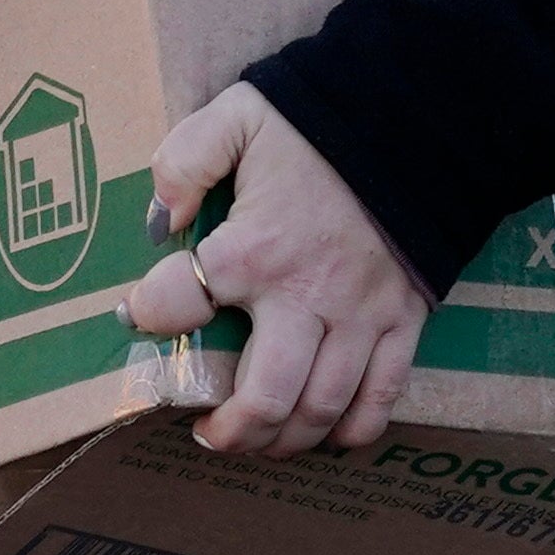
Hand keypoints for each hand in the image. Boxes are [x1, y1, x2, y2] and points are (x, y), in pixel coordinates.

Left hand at [120, 86, 432, 456]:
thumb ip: (184, 161)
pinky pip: (382, 395)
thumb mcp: (238, 115)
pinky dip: (353, 430)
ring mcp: (361, 315)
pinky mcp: (403, 319)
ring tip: (256, 439)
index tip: (134, 314)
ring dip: (282, 440)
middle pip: (264, 397)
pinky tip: (326, 436)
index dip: (145, 314)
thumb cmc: (321, 120)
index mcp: (256, 246)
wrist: (421, 115)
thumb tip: (161, 223)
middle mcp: (307, 295)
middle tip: (207, 432)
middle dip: (228, 429)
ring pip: (320, 408)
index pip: (179, 302)